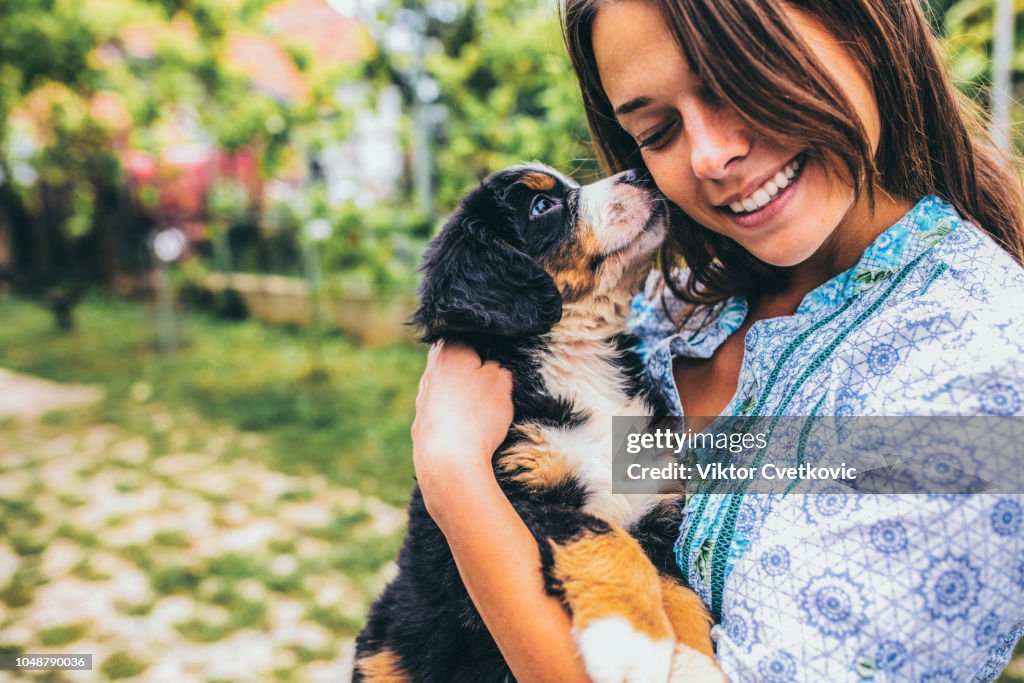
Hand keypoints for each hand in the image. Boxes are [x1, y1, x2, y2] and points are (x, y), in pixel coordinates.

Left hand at [411, 340, 513, 500]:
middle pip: (457, 363)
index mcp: (448, 351)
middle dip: (475, 371)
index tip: (500, 357)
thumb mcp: (503, 380)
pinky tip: (469, 431)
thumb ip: (499, 364)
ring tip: (486, 412)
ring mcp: (423, 400)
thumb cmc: (478, 415)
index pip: (467, 334)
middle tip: (498, 384)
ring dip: (466, 396)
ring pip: (450, 389)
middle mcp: (430, 372)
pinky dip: (456, 419)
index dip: (487, 343)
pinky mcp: (422, 425)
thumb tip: (492, 363)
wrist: (448, 462)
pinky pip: (444, 415)